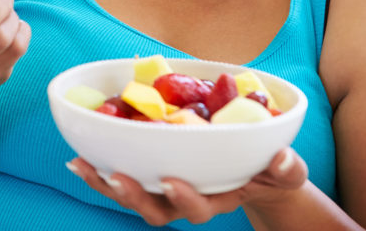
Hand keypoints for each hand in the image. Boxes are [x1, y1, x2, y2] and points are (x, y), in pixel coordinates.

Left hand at [67, 148, 307, 225]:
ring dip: (105, 183)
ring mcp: (166, 189)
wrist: (256, 169)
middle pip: (156, 209)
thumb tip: (282, 159)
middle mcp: (186, 198)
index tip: (170, 181)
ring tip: (81, 166)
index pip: (198, 208)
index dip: (183, 199)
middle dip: (133, 196)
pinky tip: (79, 156)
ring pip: (132, 195)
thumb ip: (287, 169)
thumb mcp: (285, 170)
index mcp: (217, 198)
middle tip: (115, 177)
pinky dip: (100, 168)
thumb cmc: (270, 170)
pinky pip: (122, 176)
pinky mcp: (151, 173)